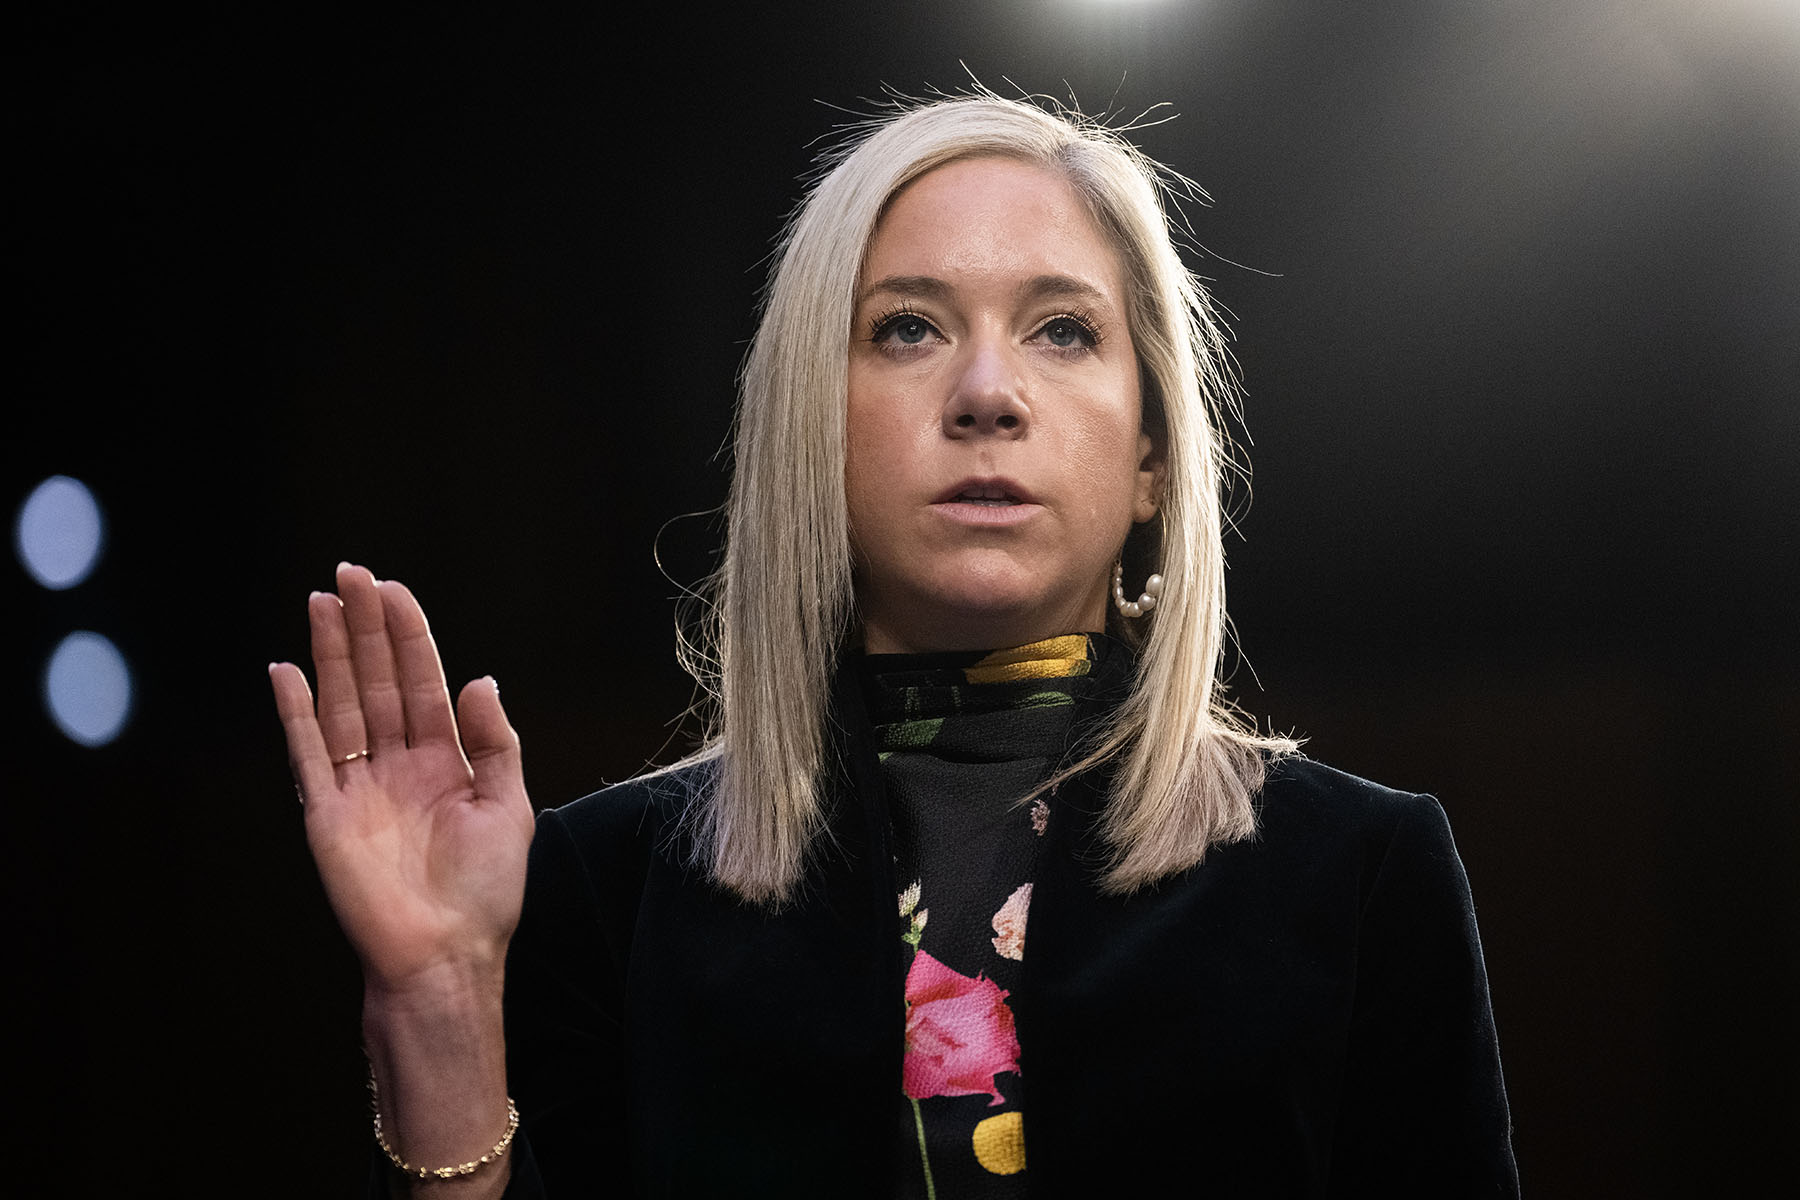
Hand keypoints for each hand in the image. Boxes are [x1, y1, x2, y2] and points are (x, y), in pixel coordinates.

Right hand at [269, 563, 533, 996]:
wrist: (447, 954)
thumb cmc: (485, 892)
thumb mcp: (510, 807)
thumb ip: (495, 741)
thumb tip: (479, 680)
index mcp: (444, 761)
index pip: (420, 682)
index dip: (407, 636)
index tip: (392, 589)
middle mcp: (398, 765)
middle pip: (376, 681)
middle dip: (365, 627)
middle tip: (351, 574)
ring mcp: (359, 786)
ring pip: (341, 704)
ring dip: (331, 653)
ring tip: (322, 601)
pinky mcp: (327, 813)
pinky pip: (307, 753)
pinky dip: (295, 712)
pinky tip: (286, 671)